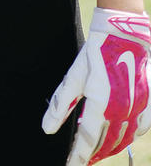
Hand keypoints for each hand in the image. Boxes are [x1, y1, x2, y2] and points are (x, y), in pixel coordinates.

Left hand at [42, 8, 150, 164]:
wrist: (125, 35)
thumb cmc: (96, 53)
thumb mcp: (74, 76)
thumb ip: (60, 104)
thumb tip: (47, 128)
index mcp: (102, 104)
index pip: (88, 140)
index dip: (78, 156)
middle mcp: (123, 111)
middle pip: (106, 144)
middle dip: (93, 155)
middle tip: (81, 160)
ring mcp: (139, 110)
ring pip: (123, 141)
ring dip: (109, 149)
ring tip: (96, 153)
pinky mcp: (149, 105)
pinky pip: (138, 130)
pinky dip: (127, 137)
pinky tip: (119, 137)